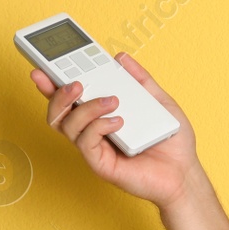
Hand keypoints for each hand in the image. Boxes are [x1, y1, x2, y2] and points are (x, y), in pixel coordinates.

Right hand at [29, 52, 204, 209]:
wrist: (184, 172)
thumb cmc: (172, 141)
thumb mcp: (158, 101)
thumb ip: (140, 80)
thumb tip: (121, 58)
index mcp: (101, 116)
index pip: (70, 99)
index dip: (53, 84)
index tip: (44, 66)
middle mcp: (92, 132)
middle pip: (58, 113)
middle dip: (57, 95)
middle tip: (75, 83)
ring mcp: (95, 149)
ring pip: (67, 126)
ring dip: (85, 108)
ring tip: (112, 101)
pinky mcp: (100, 164)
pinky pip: (86, 143)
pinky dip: (98, 127)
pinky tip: (118, 121)